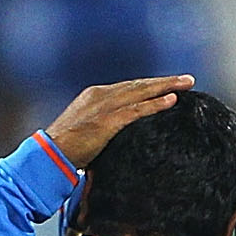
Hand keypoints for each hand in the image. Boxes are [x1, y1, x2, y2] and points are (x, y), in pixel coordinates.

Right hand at [41, 75, 197, 168]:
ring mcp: (104, 107)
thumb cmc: (63, 151)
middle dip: (164, 81)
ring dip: (166, 87)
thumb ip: (101, 128)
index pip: (128, 87)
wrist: (48, 156)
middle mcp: (100, 95)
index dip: (149, 86)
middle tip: (187, 79)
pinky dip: (155, 104)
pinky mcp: (107, 121)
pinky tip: (172, 100)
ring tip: (187, 84)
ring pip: (141, 92)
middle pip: (138, 85)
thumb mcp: (83, 132)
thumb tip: (114, 138)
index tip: (166, 86)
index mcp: (94, 96)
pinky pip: (137, 109)